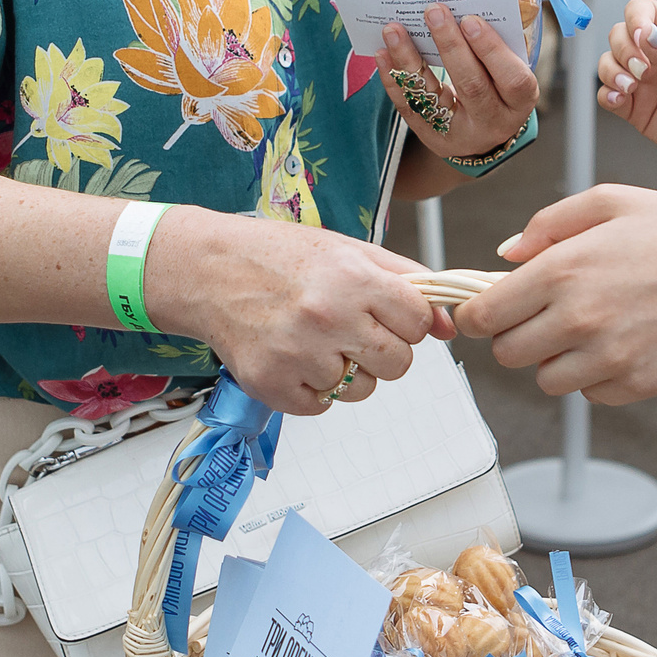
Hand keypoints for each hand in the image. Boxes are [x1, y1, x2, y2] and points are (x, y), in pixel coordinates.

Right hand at [150, 209, 453, 417]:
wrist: (209, 271)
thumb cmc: (281, 256)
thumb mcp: (350, 250)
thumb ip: (407, 283)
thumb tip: (447, 326)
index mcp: (353, 279)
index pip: (417, 322)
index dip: (406, 320)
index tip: (386, 312)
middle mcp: (328, 317)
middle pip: (397, 364)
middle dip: (384, 350)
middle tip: (354, 330)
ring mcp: (298, 355)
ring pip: (361, 390)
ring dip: (347, 371)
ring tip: (317, 339)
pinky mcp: (272, 385)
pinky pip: (321, 405)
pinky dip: (313, 388)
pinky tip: (294, 355)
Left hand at [379, 4, 539, 160]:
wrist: (482, 133)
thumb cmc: (498, 86)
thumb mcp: (509, 69)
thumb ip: (497, 44)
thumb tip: (469, 4)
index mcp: (520, 102)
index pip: (512, 79)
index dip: (491, 50)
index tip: (470, 20)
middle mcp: (493, 122)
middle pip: (472, 85)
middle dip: (450, 46)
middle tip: (433, 12)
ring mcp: (460, 133)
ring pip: (433, 97)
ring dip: (410, 59)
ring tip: (394, 29)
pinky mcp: (431, 137)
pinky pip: (409, 107)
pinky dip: (393, 79)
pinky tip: (383, 54)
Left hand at [455, 185, 656, 404]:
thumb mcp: (610, 200)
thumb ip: (549, 222)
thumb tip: (507, 254)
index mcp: (563, 269)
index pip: (485, 314)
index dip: (475, 315)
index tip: (483, 312)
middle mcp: (578, 318)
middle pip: (507, 353)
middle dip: (515, 334)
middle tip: (541, 316)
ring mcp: (606, 357)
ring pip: (544, 379)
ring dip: (554, 359)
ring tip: (585, 329)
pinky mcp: (633, 385)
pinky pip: (588, 394)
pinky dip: (593, 376)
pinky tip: (617, 344)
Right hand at [595, 0, 656, 181]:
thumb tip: (644, 33)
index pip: (642, 10)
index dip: (636, 20)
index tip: (641, 38)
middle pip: (619, 35)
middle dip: (623, 50)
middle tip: (642, 70)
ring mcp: (644, 80)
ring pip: (608, 63)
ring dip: (611, 72)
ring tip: (631, 86)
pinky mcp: (635, 107)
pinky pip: (607, 94)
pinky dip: (608, 94)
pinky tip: (621, 99)